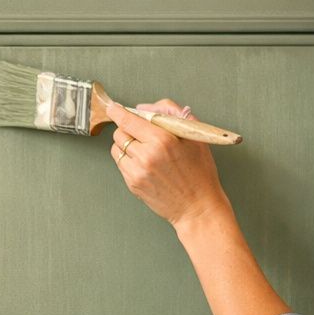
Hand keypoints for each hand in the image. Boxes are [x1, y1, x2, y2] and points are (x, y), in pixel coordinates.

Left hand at [105, 98, 227, 228]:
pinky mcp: (132, 184)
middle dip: (128, 129)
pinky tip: (146, 163)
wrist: (198, 207)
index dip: (118, 112)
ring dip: (126, 144)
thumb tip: (144, 108)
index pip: (129, 120)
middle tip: (142, 132)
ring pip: (117, 148)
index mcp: (162, 140)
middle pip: (120, 132)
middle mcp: (146, 156)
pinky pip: (121, 164)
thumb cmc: (200, 172)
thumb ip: (171, 113)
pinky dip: (129, 159)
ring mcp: (137, 171)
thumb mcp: (194, 135)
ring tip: (146, 150)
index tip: (114, 108)